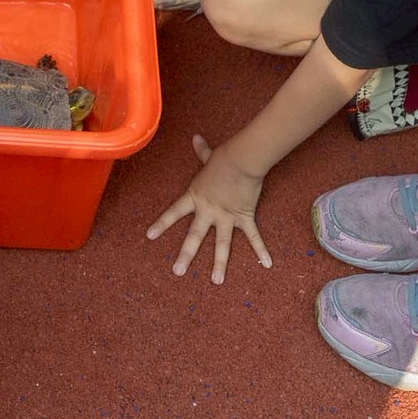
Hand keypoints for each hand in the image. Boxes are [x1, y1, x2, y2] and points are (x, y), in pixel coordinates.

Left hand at [146, 134, 272, 282]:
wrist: (242, 160)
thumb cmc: (224, 158)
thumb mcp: (209, 157)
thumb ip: (201, 152)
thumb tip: (196, 137)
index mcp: (196, 197)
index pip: (174, 212)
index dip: (162, 224)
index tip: (150, 236)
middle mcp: (208, 211)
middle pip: (194, 236)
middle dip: (185, 255)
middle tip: (177, 272)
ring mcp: (226, 217)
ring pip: (221, 244)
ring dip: (219, 263)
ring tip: (216, 281)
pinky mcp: (243, 218)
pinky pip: (253, 237)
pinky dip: (261, 250)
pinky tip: (267, 264)